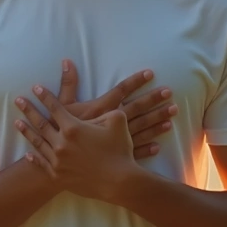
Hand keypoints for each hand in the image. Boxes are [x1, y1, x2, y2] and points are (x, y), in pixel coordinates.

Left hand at [15, 84, 139, 202]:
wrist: (119, 182)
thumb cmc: (120, 150)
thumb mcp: (117, 121)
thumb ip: (108, 108)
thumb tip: (107, 103)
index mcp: (73, 127)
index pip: (54, 107)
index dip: (44, 96)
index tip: (35, 87)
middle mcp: (61, 143)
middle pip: (41, 123)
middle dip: (28, 110)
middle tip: (17, 100)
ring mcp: (58, 161)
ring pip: (38, 143)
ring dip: (26, 131)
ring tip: (17, 122)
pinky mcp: (58, 176)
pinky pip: (42, 164)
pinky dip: (34, 157)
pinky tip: (28, 153)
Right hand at [52, 60, 178, 158]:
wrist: (55, 164)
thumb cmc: (58, 133)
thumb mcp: (62, 106)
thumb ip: (68, 84)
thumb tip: (67, 61)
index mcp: (98, 110)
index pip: (120, 91)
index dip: (135, 81)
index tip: (150, 73)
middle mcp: (109, 125)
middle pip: (136, 109)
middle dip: (153, 100)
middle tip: (169, 93)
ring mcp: (114, 142)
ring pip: (140, 130)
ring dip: (156, 122)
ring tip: (171, 115)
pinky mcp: (113, 157)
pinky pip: (134, 152)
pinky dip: (146, 149)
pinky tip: (158, 146)